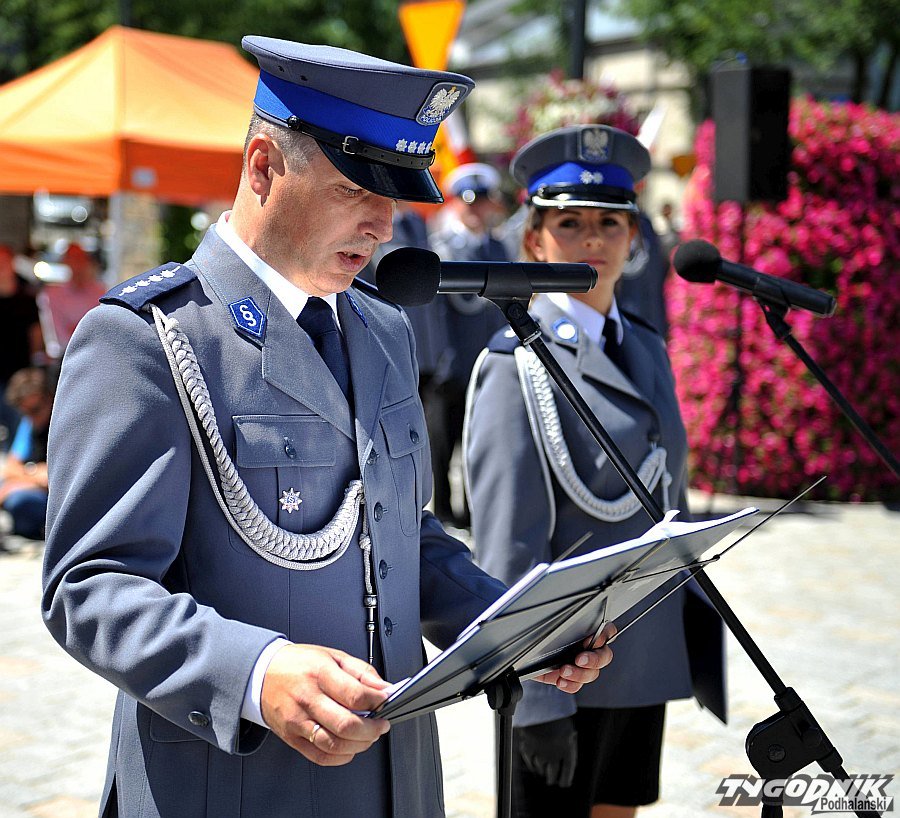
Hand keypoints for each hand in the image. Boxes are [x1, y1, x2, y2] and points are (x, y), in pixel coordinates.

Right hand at [260, 643, 391, 765]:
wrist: (262, 673)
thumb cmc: (299, 664)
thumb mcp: (333, 655)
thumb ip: (361, 671)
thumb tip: (384, 688)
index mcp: (320, 673)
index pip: (355, 695)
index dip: (377, 702)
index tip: (386, 701)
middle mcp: (308, 698)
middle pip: (347, 725)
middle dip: (373, 729)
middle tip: (382, 724)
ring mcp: (298, 721)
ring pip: (334, 745)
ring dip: (359, 745)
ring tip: (368, 736)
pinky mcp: (291, 737)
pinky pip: (319, 756)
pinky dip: (340, 757)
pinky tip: (349, 747)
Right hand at [516, 717, 577, 787]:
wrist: (541, 704)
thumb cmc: (558, 717)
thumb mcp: (570, 731)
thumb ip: (570, 748)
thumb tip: (567, 764)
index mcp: (567, 751)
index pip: (566, 775)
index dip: (565, 781)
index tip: (563, 783)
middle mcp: (553, 756)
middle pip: (552, 777)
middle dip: (552, 779)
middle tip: (552, 779)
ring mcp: (539, 753)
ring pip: (540, 771)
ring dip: (542, 771)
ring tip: (544, 769)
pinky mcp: (527, 748)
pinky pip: (529, 763)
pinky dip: (532, 765)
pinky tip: (535, 764)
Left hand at [534, 622, 615, 692]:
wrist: (526, 651)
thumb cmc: (539, 630)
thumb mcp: (549, 621)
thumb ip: (561, 619)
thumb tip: (560, 611)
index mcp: (588, 630)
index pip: (607, 631)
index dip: (604, 635)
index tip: (593, 638)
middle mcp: (588, 648)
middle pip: (604, 656)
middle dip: (593, 659)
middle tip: (580, 659)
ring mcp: (581, 666)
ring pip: (592, 674)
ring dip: (579, 674)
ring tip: (563, 671)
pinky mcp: (571, 679)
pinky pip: (577, 686)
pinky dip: (570, 685)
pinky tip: (561, 681)